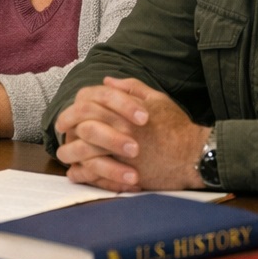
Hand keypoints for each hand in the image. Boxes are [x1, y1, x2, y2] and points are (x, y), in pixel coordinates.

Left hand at [55, 76, 207, 191]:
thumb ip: (130, 87)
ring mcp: (123, 155)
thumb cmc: (177, 126)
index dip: (72, 110)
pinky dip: (84, 175)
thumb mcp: (156, 99)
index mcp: (124, 112)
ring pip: (85, 153)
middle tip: (60, 133)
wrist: (197, 156)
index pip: (87, 105)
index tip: (66, 116)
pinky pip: (98, 176)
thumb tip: (106, 81)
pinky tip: (76, 174)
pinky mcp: (128, 176)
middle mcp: (120, 132)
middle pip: (82, 128)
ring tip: (64, 155)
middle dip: (66, 129)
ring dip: (70, 154)